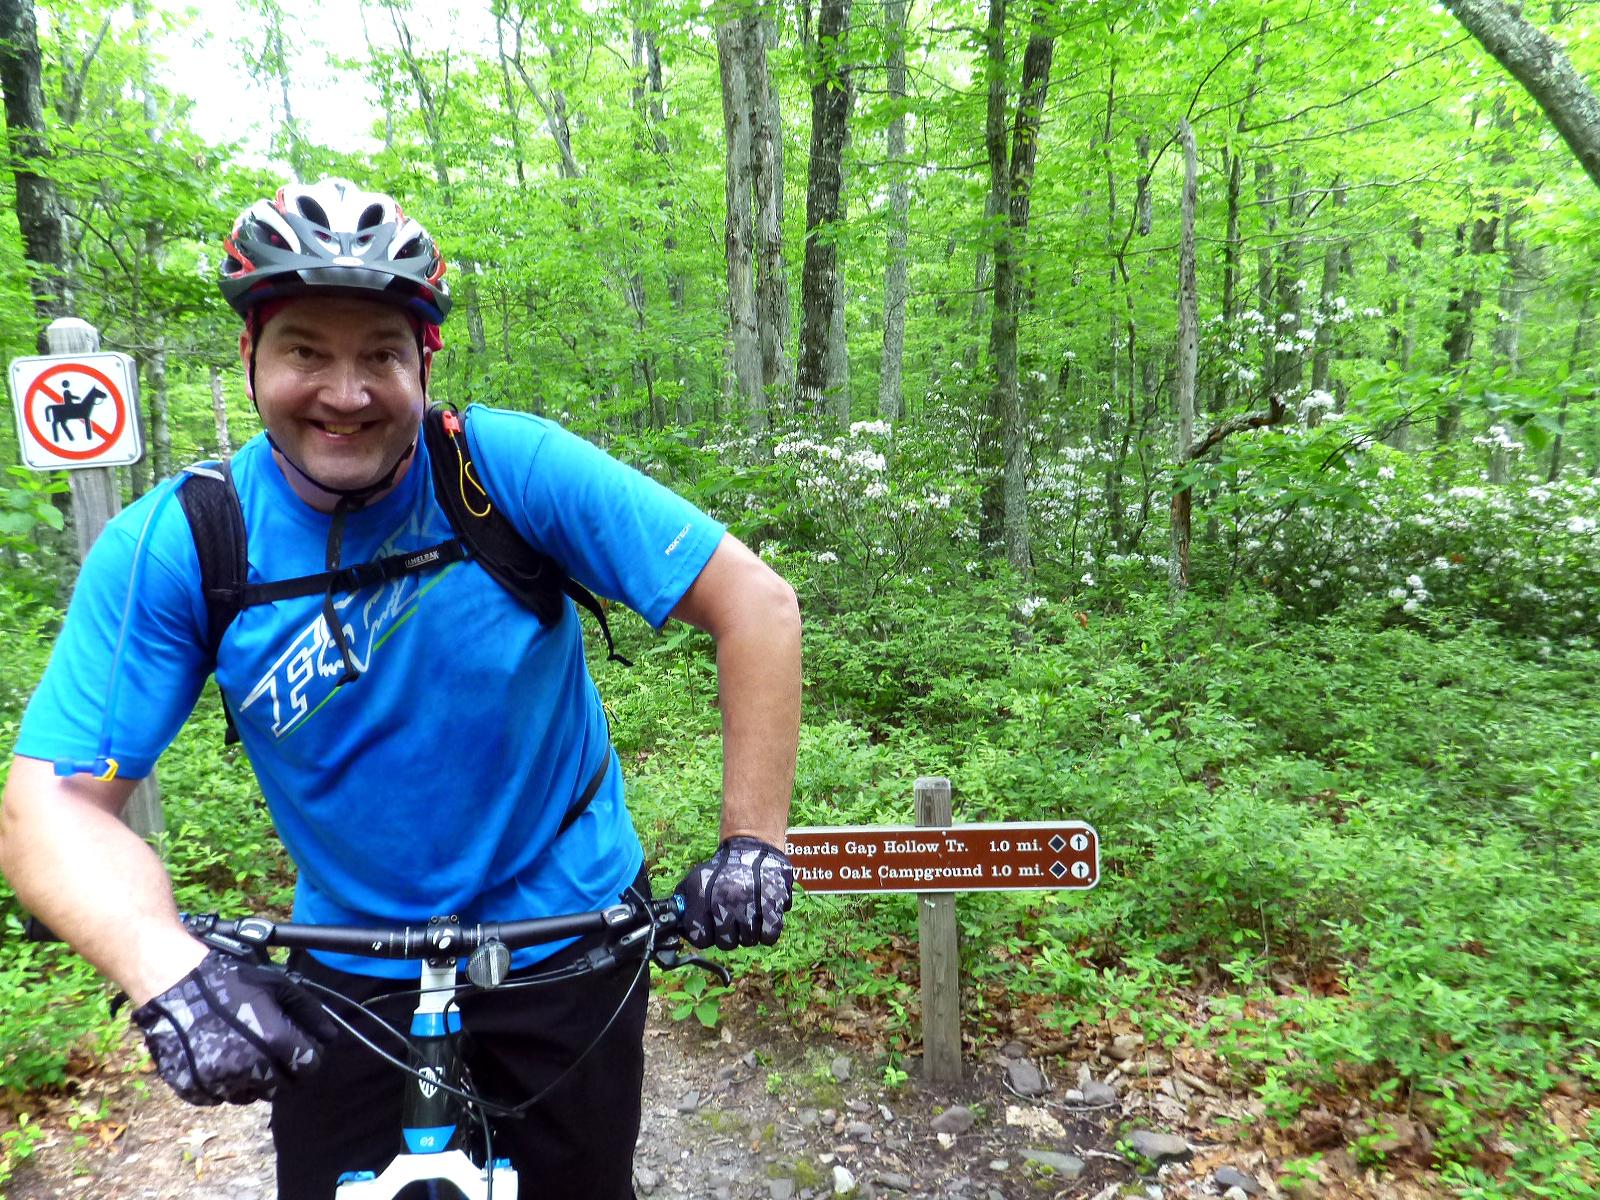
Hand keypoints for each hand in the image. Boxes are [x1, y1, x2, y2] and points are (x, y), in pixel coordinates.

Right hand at [130, 950, 338, 1105]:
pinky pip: (220, 1097)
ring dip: (254, 1080)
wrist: (176, 984)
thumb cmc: (229, 981)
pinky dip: (225, 1084)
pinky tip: (220, 1058)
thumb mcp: (277, 986)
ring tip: (243, 1052)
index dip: (309, 1057)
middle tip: (272, 1051)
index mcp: (273, 1041)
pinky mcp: (195, 1089)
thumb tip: (331, 1036)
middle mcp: (249, 1068)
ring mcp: (219, 1081)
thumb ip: (308, 1012)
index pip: (308, 1067)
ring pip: (251, 1095)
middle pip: (282, 1087)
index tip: (301, 1048)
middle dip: (284, 1071)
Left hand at [674, 836, 793, 949]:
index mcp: (702, 897)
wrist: (752, 847)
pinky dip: (767, 931)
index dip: (706, 936)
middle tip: (732, 920)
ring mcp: (749, 905)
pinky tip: (763, 918)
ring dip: (748, 932)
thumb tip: (675, 925)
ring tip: (748, 914)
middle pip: (726, 943)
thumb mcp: (695, 880)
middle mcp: (724, 902)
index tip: (710, 928)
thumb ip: (682, 905)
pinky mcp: (773, 905)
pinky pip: (769, 935)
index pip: (700, 938)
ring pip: (748, 940)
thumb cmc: (722, 870)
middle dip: (728, 935)